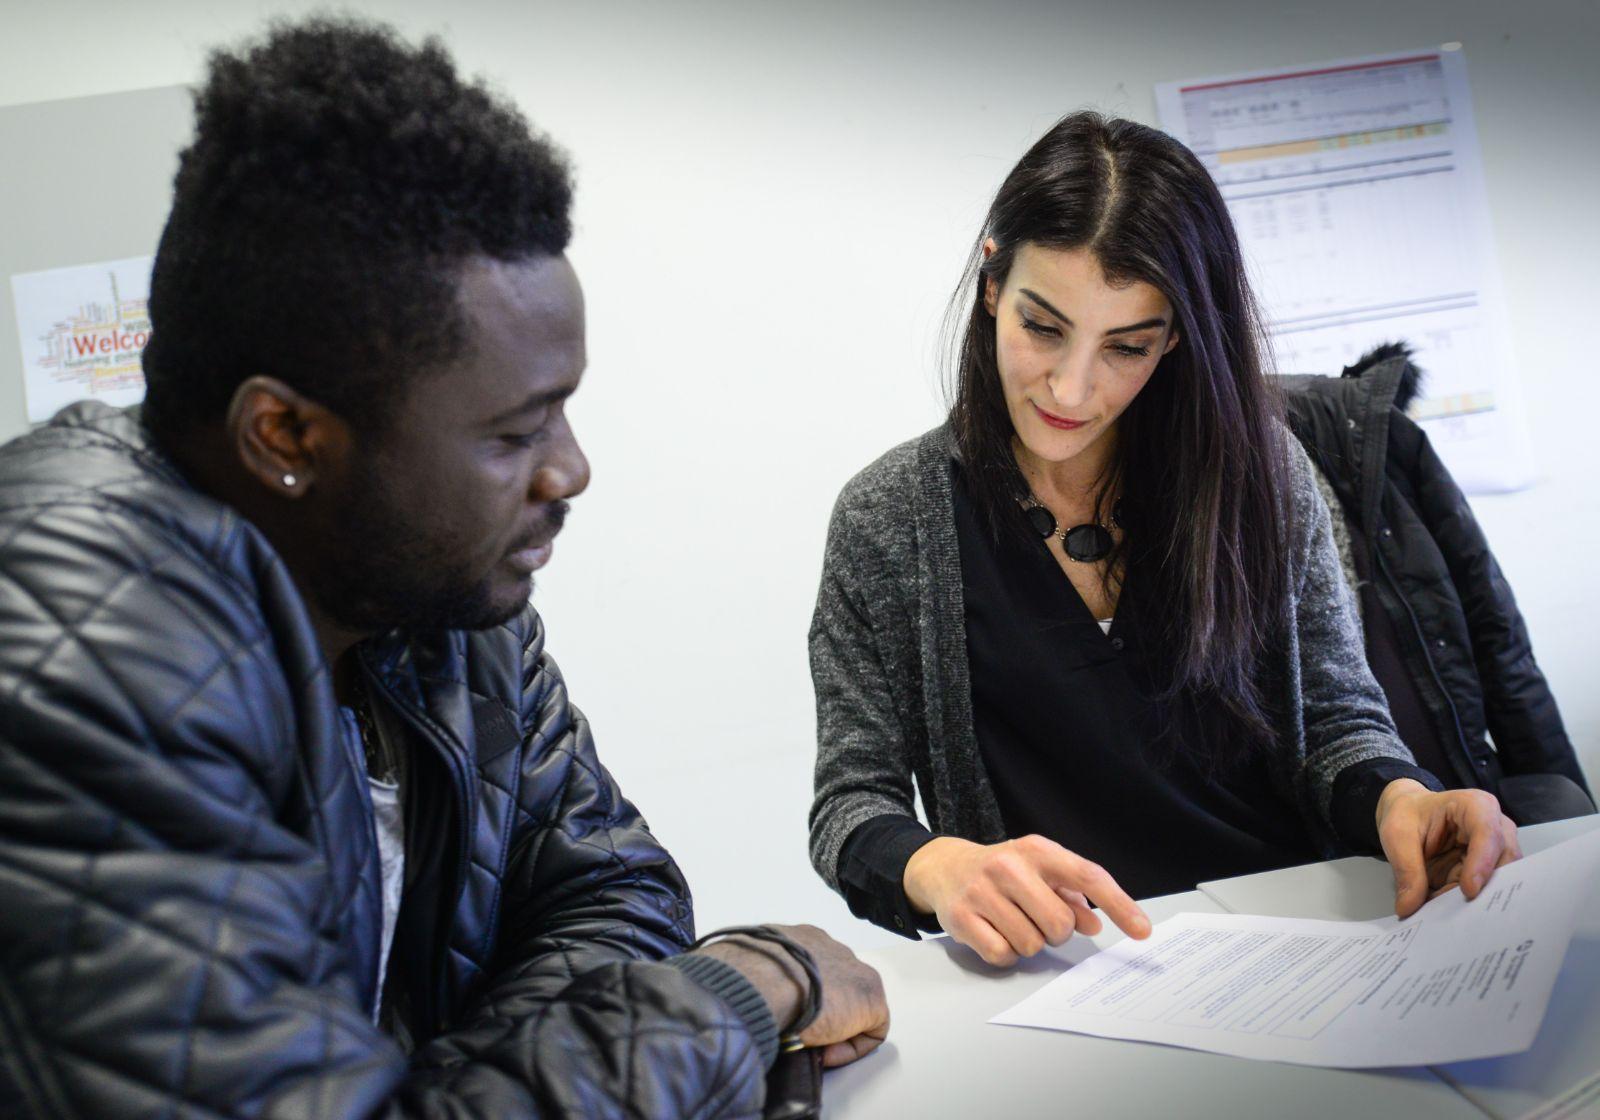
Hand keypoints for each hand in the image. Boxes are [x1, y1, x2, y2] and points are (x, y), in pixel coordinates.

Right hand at [694, 924, 888, 1067]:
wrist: (760, 981)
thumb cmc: (742, 975)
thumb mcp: (743, 970)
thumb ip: (751, 978)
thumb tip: (741, 997)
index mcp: (799, 938)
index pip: (810, 968)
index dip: (799, 998)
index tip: (783, 1017)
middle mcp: (830, 946)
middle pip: (835, 984)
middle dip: (821, 1009)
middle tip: (799, 1032)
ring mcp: (854, 969)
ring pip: (854, 1005)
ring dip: (835, 1025)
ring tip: (811, 1042)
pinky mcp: (871, 997)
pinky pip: (871, 1028)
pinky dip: (850, 1045)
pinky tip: (825, 1052)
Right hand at [902, 834, 1150, 966]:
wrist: (944, 866)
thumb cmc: (1003, 872)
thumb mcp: (1039, 871)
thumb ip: (1072, 895)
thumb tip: (1094, 924)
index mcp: (1036, 850)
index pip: (1088, 876)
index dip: (1120, 905)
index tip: (1142, 930)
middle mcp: (1009, 866)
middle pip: (1060, 923)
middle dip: (1057, 932)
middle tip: (1040, 920)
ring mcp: (982, 892)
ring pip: (1032, 944)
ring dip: (1029, 942)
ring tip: (1012, 922)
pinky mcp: (962, 918)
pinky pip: (1003, 955)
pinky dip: (1006, 953)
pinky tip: (995, 933)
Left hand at [1376, 779, 1521, 917]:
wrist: (1410, 815)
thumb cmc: (1408, 815)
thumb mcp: (1397, 836)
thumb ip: (1406, 869)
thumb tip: (1409, 908)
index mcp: (1476, 806)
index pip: (1488, 834)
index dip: (1482, 863)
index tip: (1469, 891)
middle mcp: (1496, 828)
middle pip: (1505, 861)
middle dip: (1486, 888)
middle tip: (1465, 915)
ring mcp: (1496, 851)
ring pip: (1499, 881)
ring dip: (1477, 901)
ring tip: (1454, 919)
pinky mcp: (1488, 871)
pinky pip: (1485, 892)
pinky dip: (1469, 905)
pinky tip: (1454, 917)